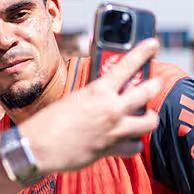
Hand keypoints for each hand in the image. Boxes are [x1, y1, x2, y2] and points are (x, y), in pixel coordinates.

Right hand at [19, 38, 161, 172]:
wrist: (39, 147)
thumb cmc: (50, 121)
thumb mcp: (74, 99)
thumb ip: (93, 96)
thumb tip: (103, 93)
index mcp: (98, 91)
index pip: (126, 66)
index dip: (143, 52)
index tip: (154, 44)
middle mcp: (110, 108)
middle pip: (147, 92)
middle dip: (154, 86)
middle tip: (154, 84)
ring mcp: (114, 129)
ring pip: (149, 122)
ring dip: (149, 119)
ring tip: (145, 117)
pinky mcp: (111, 149)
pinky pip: (134, 147)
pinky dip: (133, 144)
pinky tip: (129, 141)